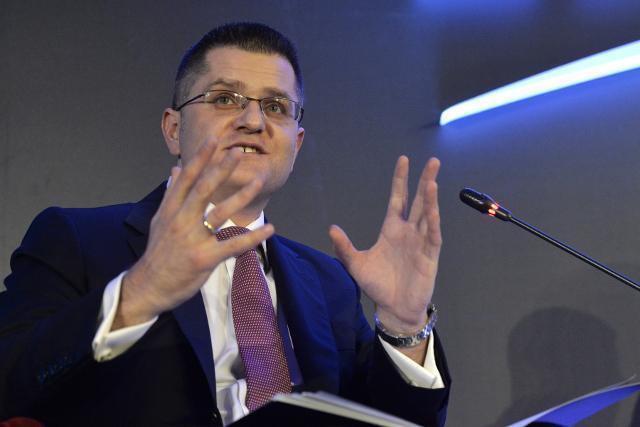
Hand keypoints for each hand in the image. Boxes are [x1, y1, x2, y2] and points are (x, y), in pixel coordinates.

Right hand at [113, 140, 273, 328]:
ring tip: (258, 181)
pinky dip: (253, 237)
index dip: (200, 158)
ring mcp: (193, 239)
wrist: (148, 286)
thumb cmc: (158, 253)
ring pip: (220, 213)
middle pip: (203, 189)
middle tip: (237, 152)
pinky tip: (269, 229)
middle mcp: (180, 221)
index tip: (213, 140)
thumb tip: (174, 169)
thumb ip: (171, 195)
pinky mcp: (204, 258)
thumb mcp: (159, 220)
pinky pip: (233, 245)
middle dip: (221, 169)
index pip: (186, 179)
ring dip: (241, 196)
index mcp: (170, 210)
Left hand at [329, 156, 441, 334]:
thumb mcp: (356, 264)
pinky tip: (433, 208)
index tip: (403, 160)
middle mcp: (408, 231)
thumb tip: (331, 228)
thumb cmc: (378, 285)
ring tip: (433, 179)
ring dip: (431, 197)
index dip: (400, 180)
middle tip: (433, 160)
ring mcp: (420, 242)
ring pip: (428, 214)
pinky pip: (432, 235)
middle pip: (418, 200)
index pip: (398, 198)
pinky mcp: (429, 256)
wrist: (393, 308)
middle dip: (424, 180)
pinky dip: (433, 221)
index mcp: (392, 229)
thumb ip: (344, 246)